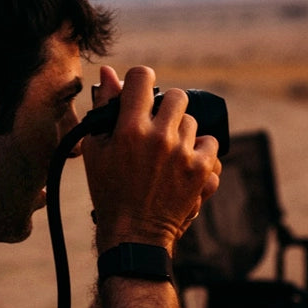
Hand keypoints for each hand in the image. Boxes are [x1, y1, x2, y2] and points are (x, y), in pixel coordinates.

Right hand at [83, 65, 221, 250]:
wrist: (134, 235)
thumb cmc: (109, 191)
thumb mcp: (96, 150)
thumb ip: (104, 108)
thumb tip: (108, 72)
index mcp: (130, 128)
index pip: (143, 78)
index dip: (141, 82)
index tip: (140, 94)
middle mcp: (160, 137)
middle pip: (176, 96)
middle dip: (166, 108)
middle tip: (156, 128)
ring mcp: (184, 153)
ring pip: (193, 121)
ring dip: (182, 132)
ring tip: (167, 154)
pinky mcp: (202, 170)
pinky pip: (211, 143)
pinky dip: (200, 151)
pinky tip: (184, 164)